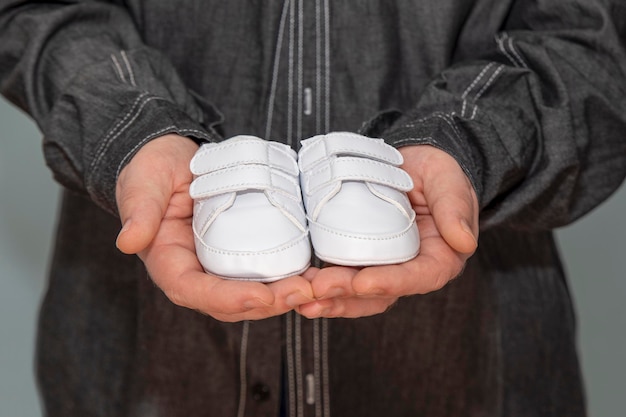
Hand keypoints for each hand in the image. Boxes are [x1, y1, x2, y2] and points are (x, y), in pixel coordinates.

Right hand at [115, 134, 314, 321]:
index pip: (193, 291)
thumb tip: (127, 242)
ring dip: (283, 296)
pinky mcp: (238, 254)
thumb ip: (138, 210)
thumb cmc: (152, 169)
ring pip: (251, 294)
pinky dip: (286, 278)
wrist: (171, 159)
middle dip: (268, 303)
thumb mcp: (142, 183)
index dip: (227, 299)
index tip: (261, 296)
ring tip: (316, 288)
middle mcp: (195, 271)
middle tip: (304, 292)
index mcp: (167, 262)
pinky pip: (262, 273)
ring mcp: (218, 266)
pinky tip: (313, 273)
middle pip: (230, 302)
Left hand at [297, 145, 478, 318]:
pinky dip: (321, 284)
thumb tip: (465, 241)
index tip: (362, 283)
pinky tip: (297, 284)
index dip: (390, 283)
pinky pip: (342, 277)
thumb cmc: (438, 173)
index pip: (418, 278)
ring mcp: (383, 266)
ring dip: (330, 299)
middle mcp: (409, 269)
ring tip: (301, 298)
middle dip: (348, 296)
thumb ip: (455, 208)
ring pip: (357, 293)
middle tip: (318, 290)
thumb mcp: (450, 182)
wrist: (414, 164)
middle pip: (381, 293)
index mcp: (439, 258)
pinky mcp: (360, 258)